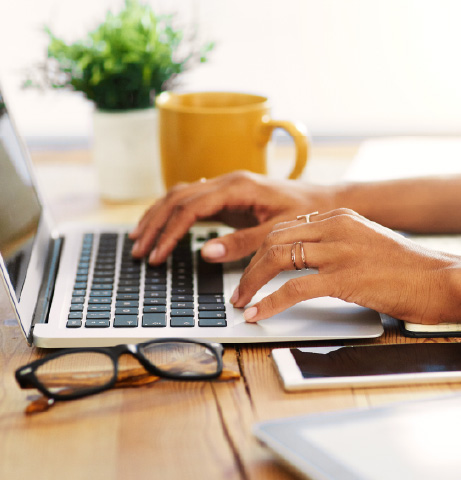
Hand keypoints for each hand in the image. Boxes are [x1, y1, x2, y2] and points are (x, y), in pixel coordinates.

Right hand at [130, 171, 335, 263]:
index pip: (190, 208)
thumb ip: (243, 242)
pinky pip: (190, 201)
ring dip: (157, 216)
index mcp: (237, 187)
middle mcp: (226, 181)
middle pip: (177, 198)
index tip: (157, 255)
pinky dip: (171, 213)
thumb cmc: (306, 213)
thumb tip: (207, 253)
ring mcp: (225, 187)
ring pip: (179, 195)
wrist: (324, 201)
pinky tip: (161, 224)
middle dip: (154, 224)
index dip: (169, 232)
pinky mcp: (227, 197)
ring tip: (139, 238)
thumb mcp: (278, 232)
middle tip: (139, 250)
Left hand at [231, 209, 460, 324]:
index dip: (259, 250)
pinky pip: (294, 288)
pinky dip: (270, 302)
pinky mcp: (345, 277)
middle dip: (249, 266)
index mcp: (337, 217)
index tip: (248, 268)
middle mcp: (335, 227)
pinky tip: (257, 313)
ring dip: (252, 282)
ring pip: (277, 258)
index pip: (284, 228)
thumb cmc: (404, 267)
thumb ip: (332, 245)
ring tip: (241, 301)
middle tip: (239, 288)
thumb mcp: (362, 243)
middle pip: (274, 240)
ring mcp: (339, 250)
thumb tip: (301, 261)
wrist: (440, 278)